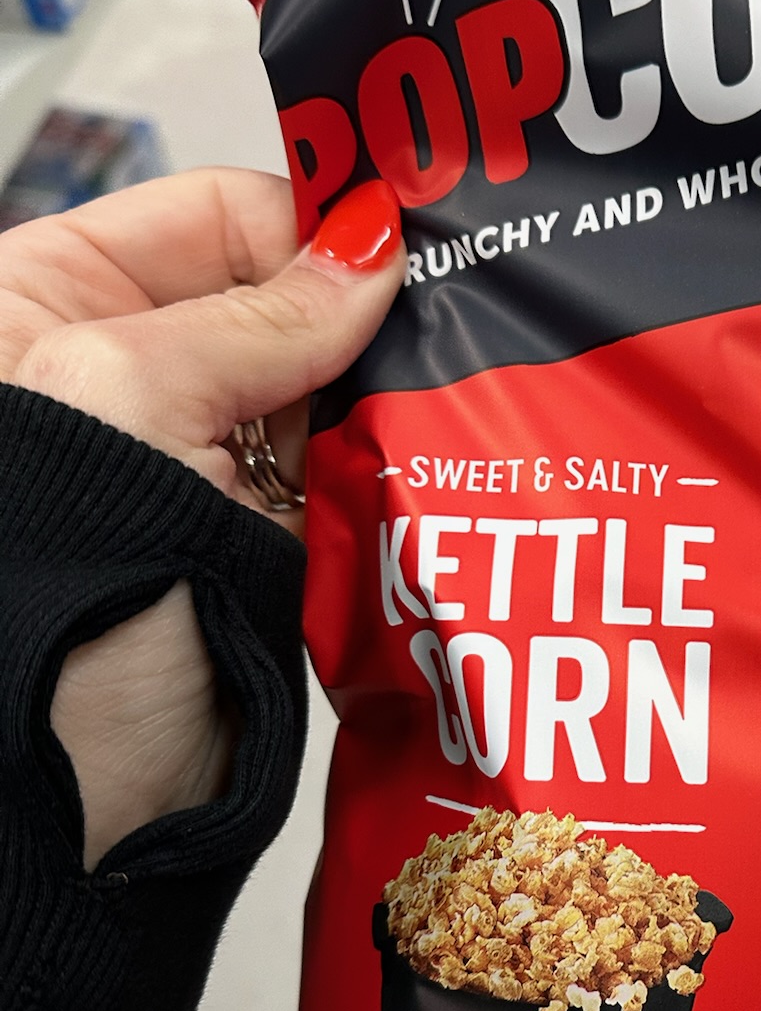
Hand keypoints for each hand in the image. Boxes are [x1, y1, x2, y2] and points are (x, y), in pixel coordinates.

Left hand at [0, 170, 403, 865]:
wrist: (70, 794)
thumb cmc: (39, 601)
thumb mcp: (130, 399)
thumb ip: (258, 315)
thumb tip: (369, 249)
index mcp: (48, 304)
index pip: (211, 216)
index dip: (311, 220)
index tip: (411, 234)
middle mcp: (128, 375)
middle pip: (279, 296)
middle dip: (367, 304)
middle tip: (467, 300)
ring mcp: (202, 462)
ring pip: (326, 386)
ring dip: (390, 385)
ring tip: (468, 376)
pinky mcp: (264, 538)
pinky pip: (348, 470)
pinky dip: (395, 459)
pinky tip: (446, 446)